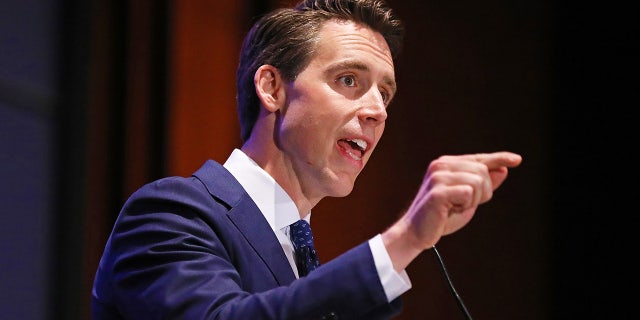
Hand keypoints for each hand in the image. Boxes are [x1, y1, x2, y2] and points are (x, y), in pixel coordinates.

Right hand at [382, 151, 521, 270]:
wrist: (416, 233)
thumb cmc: (441, 217)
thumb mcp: (468, 200)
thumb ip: (484, 185)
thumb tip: (502, 170)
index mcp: (447, 164)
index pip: (479, 158)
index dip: (499, 158)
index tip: (517, 159)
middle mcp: (441, 165)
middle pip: (482, 171)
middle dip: (483, 192)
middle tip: (464, 205)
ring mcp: (438, 176)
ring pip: (478, 182)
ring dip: (473, 200)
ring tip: (455, 207)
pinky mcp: (438, 191)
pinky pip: (468, 193)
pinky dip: (465, 205)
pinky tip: (450, 210)